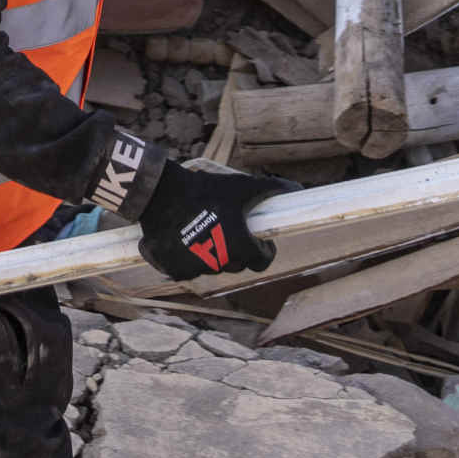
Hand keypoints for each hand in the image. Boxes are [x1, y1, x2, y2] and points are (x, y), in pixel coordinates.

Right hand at [134, 159, 286, 282]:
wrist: (162, 194)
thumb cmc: (206, 190)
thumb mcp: (242, 186)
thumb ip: (272, 189)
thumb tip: (296, 189)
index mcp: (241, 248)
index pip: (262, 262)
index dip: (263, 250)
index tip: (257, 239)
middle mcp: (221, 264)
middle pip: (237, 264)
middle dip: (237, 250)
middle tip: (228, 229)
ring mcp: (197, 270)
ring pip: (213, 266)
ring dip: (213, 254)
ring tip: (206, 229)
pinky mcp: (176, 271)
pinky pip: (190, 269)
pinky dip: (190, 258)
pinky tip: (186, 237)